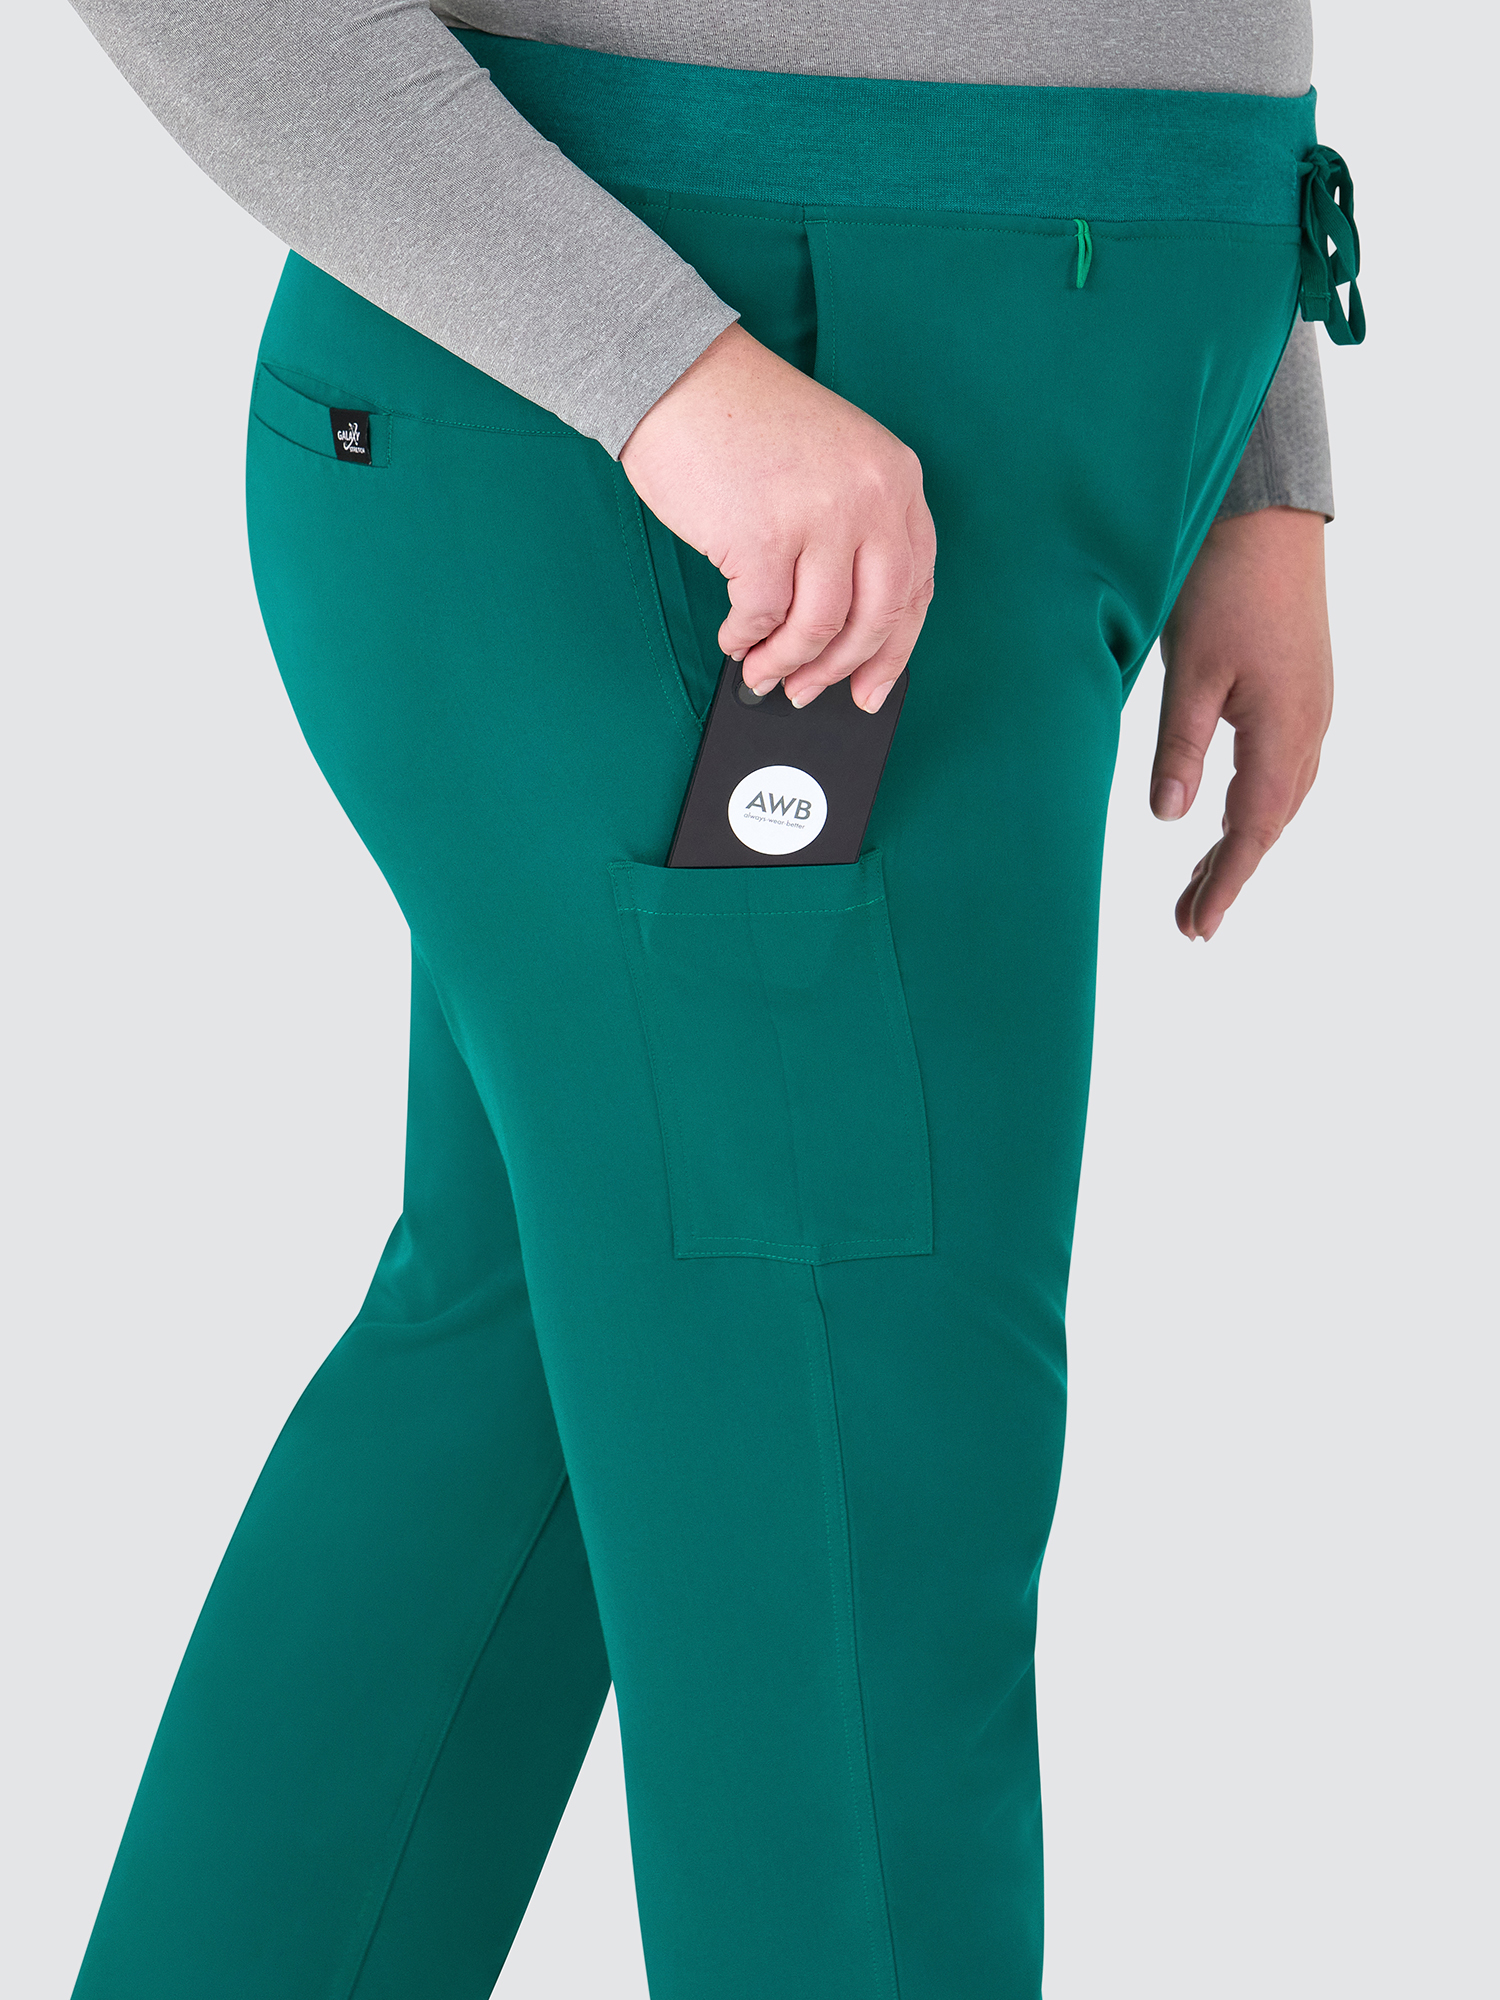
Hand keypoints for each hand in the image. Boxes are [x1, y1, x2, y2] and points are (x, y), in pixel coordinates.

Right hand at [618, 323, 935, 710]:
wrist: (679, 375)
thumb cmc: (747, 422)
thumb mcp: (834, 461)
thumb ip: (857, 530)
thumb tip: (846, 628)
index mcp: (896, 478)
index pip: (916, 585)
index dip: (895, 647)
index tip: (873, 684)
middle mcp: (870, 497)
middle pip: (877, 616)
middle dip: (842, 668)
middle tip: (812, 691)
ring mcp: (820, 518)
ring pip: (820, 628)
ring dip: (787, 663)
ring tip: (764, 672)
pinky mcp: (764, 538)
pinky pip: (763, 618)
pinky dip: (747, 639)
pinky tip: (735, 638)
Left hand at [1153, 506, 1333, 940]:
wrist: (1266, 512)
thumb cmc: (1225, 583)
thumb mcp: (1192, 671)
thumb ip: (1180, 748)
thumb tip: (1169, 820)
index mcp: (1286, 729)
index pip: (1252, 830)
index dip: (1225, 884)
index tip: (1196, 929)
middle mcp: (1310, 725)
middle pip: (1271, 822)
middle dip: (1231, 874)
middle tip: (1189, 922)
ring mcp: (1310, 705)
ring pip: (1279, 797)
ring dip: (1243, 841)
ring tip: (1203, 882)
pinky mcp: (1300, 686)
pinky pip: (1283, 767)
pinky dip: (1256, 804)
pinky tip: (1228, 812)